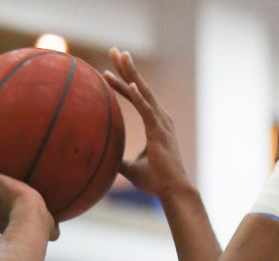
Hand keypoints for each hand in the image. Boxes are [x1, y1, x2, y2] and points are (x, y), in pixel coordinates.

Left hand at [103, 48, 190, 202]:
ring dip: (131, 75)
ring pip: (143, 93)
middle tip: (114, 50)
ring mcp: (161, 122)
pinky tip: (131, 85)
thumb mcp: (131, 169)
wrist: (172, 191)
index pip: (137, 96)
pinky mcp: (160, 132)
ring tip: (120, 58)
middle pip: (141, 86)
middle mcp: (160, 117)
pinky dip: (138, 97)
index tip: (111, 69)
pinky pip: (147, 111)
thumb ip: (120, 160)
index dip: (124, 81)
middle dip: (127, 68)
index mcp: (155, 122)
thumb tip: (106, 160)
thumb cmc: (156, 181)